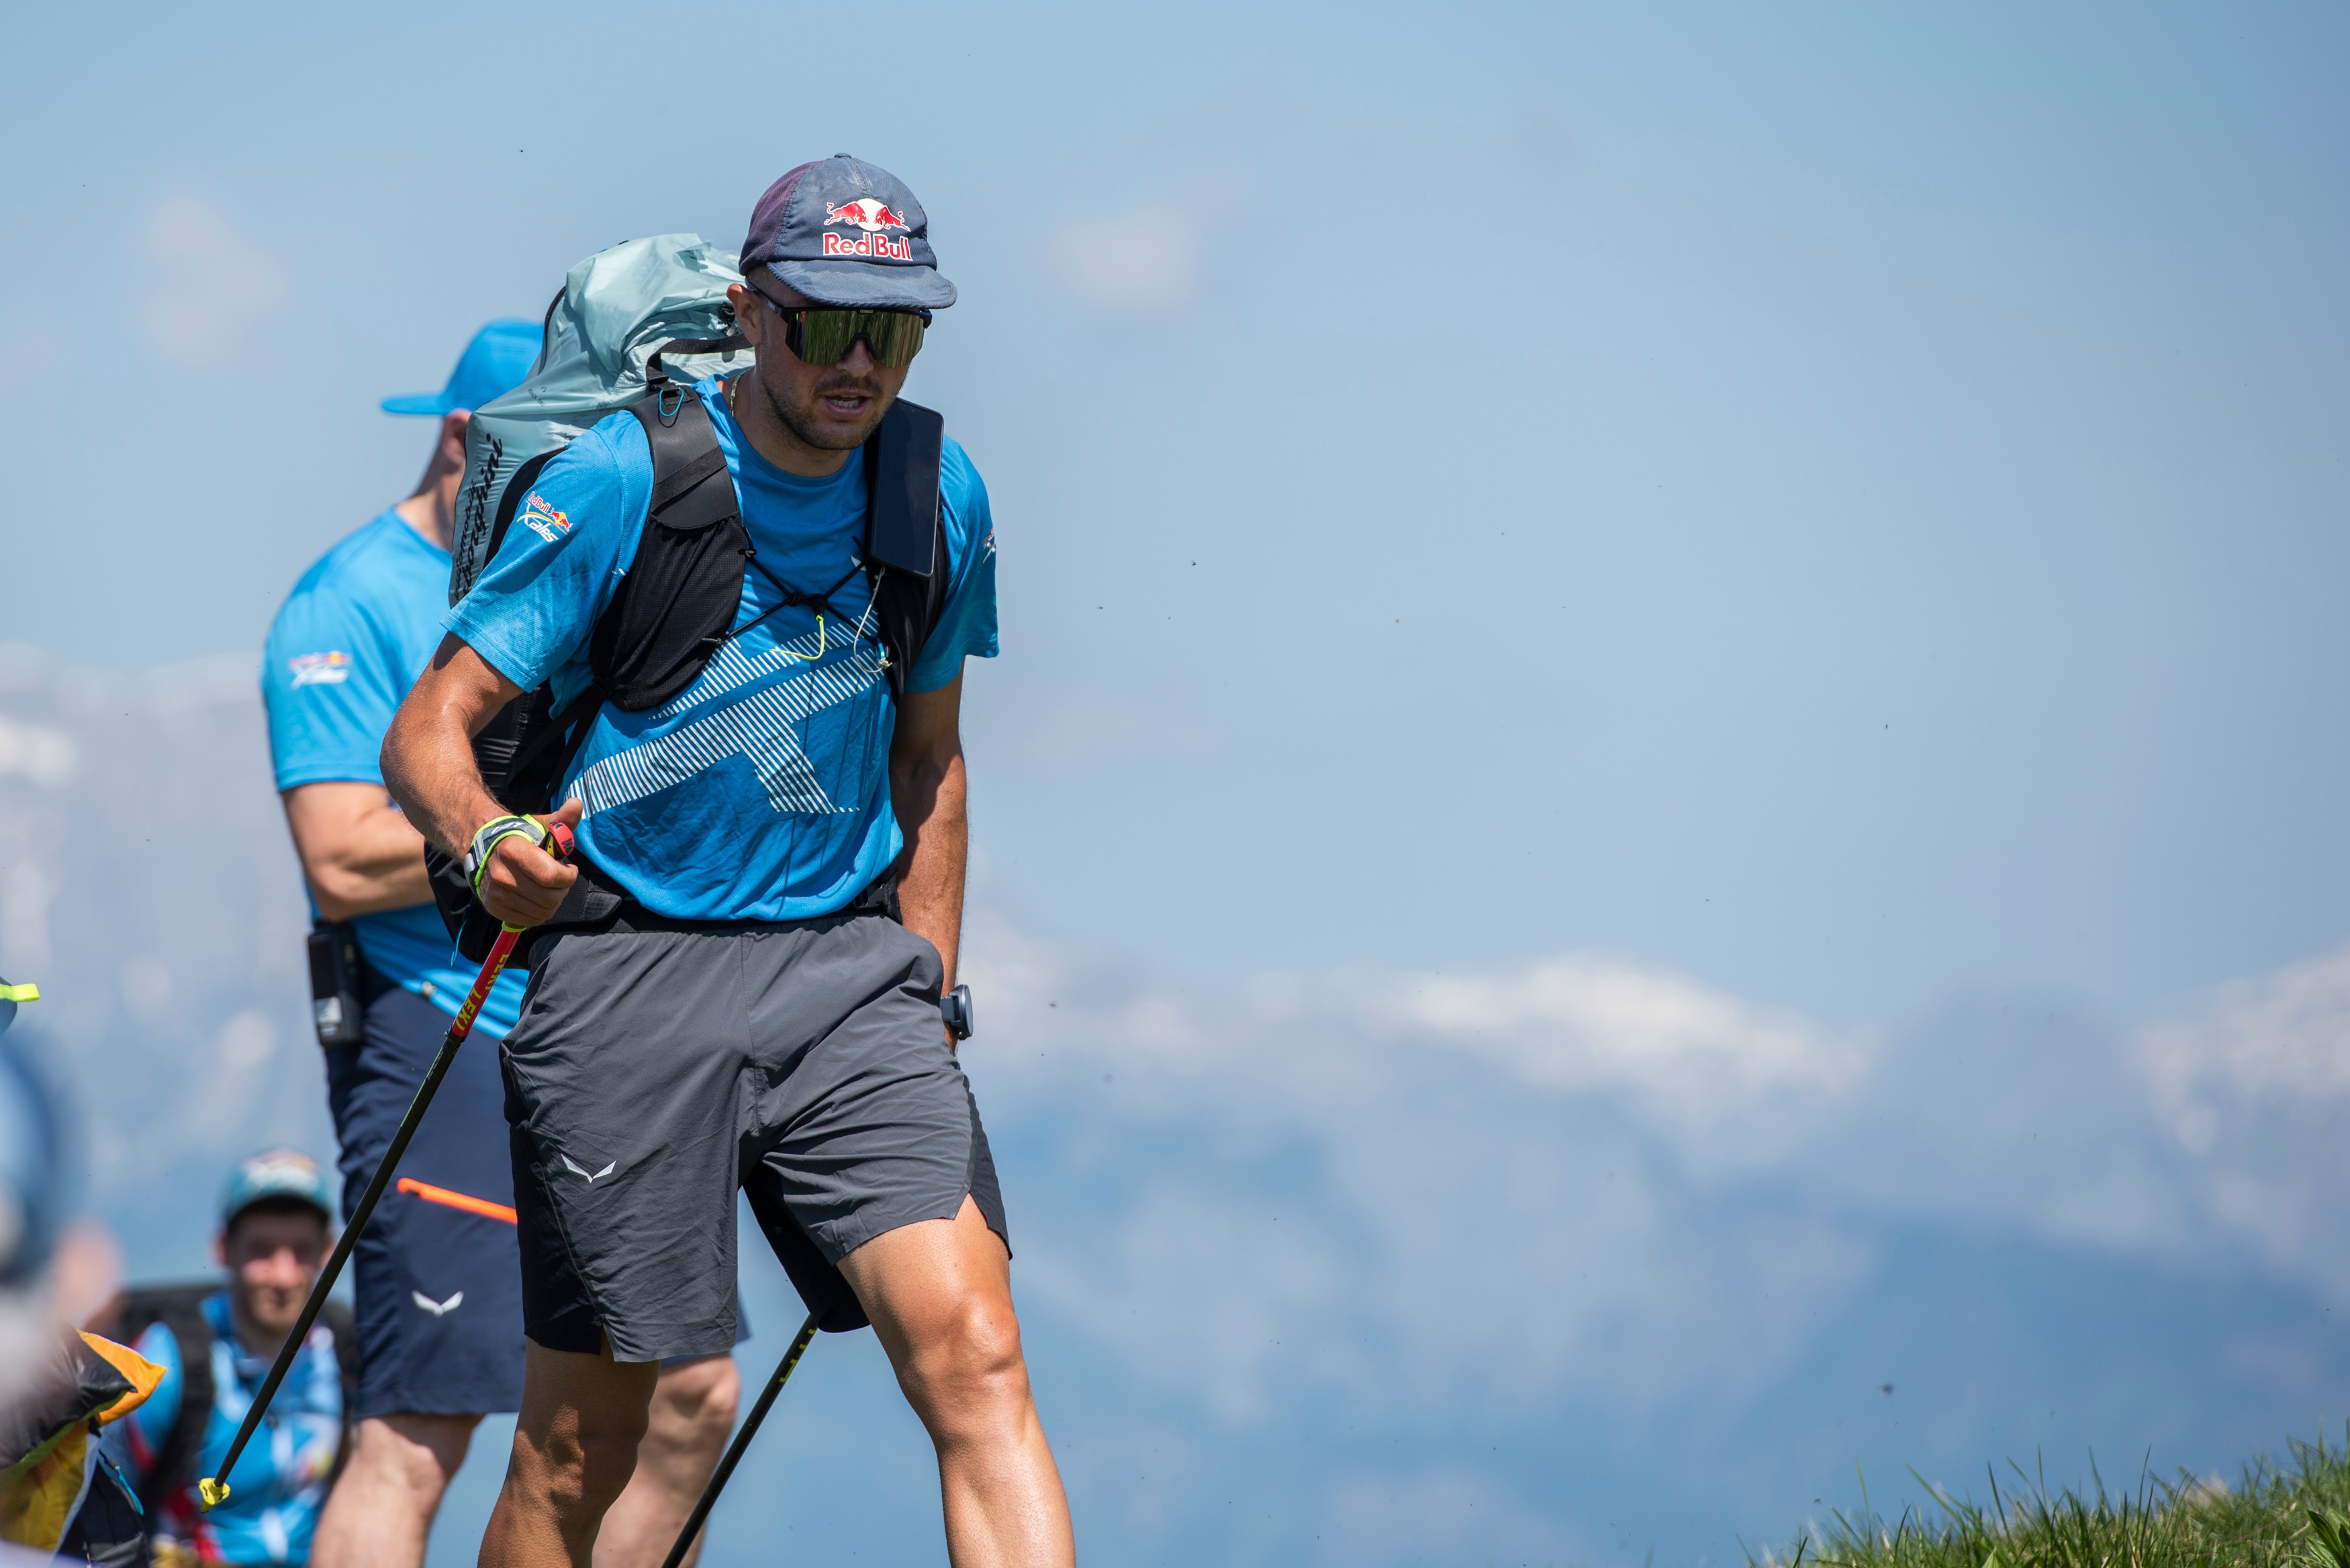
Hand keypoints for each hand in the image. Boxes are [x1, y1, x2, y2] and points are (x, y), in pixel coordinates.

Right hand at [475, 799, 583, 927]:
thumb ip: (562, 819)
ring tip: (547, 887)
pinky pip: (529, 920)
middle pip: (549, 898)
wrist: (483, 846)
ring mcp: (496, 894)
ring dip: (552, 902)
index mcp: (513, 851)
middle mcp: (501, 875)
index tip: (569, 868)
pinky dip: (539, 912)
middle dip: (562, 889)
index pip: (552, 876)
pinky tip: (536, 896)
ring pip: (542, 912)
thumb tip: (577, 803)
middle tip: (559, 879)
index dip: (568, 875)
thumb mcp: (541, 825)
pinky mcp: (494, 908)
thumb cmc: (519, 836)